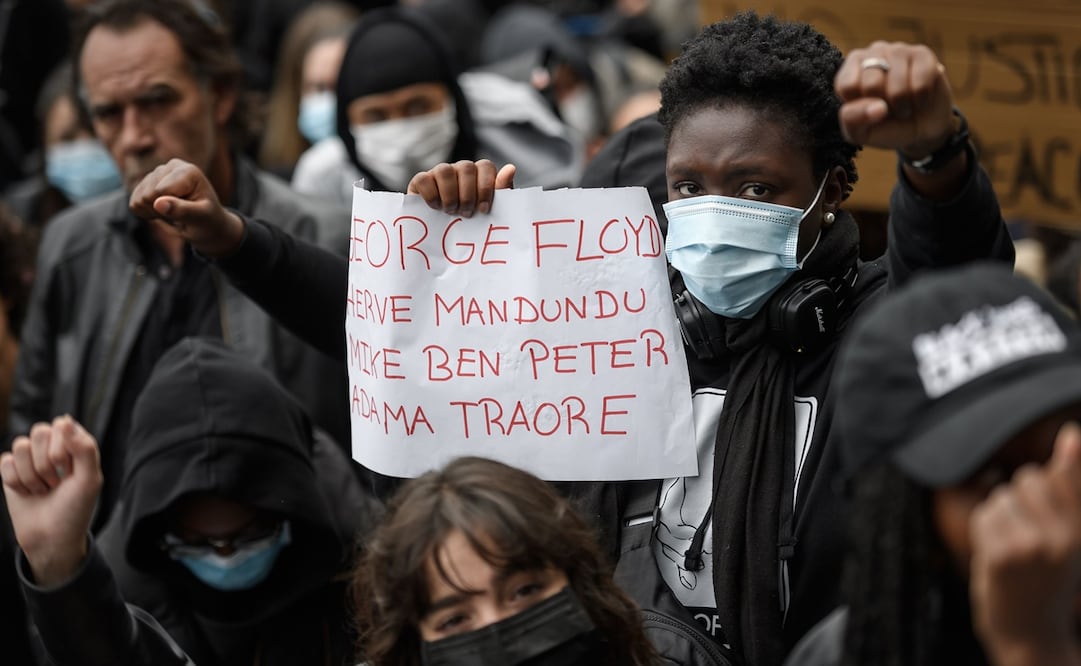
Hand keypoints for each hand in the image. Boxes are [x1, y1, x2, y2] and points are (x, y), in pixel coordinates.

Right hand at [1, 416, 102, 586]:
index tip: (69, 471)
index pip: (61, 425)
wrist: (50, 537)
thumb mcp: (90, 480)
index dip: (62, 449)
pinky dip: (16, 482)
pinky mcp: (11, 471)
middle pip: (39, 431)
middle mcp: (52, 446)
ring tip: (43, 489)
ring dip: (32, 475)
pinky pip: (5, 462)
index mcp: (75, 444)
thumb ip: (85, 449)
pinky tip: (28, 492)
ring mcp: (30, 457)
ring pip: (20, 446)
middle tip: (56, 483)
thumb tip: (64, 420)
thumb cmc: (75, 508)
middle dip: (46, 463)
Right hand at [129, 158, 245, 257]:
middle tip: (181, 214)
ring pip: (139, 199)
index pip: (160, 191)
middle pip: (147, 195)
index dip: (169, 208)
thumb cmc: (207, 219)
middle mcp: (170, 167)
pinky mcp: (146, 183)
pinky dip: (146, 213)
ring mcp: (157, 173)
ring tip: (174, 212)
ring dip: (154, 213)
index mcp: (187, 171)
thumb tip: (158, 203)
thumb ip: (182, 210)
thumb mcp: (201, 218)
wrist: (205, 223)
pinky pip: (134, 203)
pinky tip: (163, 211)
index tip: (188, 211)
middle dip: (162, 211)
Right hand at [407, 159, 515, 216]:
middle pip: (466, 167)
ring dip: (450, 194)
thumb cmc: (473, 223)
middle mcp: (460, 170)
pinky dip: (431, 194)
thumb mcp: (491, 211)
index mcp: (479, 174)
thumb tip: (511, 168)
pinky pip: (423, 178)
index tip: (484, 210)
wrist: (445, 241)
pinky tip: (436, 208)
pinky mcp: (421, 181)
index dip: (486, 187)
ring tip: (451, 212)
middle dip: (468, 194)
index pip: (485, 166)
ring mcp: (439, 173)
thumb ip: (502, 191)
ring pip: (444, 170)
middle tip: (466, 213)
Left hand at [834, 41, 955, 158]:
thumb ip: (854, 119)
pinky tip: (919, 97)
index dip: (860, 107)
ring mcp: (899, 50)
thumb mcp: (860, 132)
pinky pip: (921, 85)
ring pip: (897, 87)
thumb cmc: (885, 125)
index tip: (867, 108)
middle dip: (882, 106)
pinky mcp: (923, 54)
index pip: (847, 86)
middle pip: (871, 85)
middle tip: (888, 106)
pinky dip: (920, 100)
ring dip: (903, 106)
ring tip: (903, 104)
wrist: (922, 127)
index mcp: (850, 69)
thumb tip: (878, 107)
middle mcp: (872, 53)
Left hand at [969, 422, 1080, 664]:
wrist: (1030, 632)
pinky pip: (984, 516)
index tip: (1068, 430)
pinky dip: (985, 532)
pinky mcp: (1002, 555)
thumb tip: (1071, 433)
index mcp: (1079, 531)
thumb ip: (1069, 491)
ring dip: (999, 517)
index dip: (1070, 455)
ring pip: (1000, 497)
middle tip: (1026, 532)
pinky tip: (997, 557)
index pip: (1071, 481)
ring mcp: (1032, 546)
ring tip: (1012, 549)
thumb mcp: (1069, 538)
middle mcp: (1062, 537)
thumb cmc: (1046, 578)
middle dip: (1019, 497)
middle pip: (1027, 478)